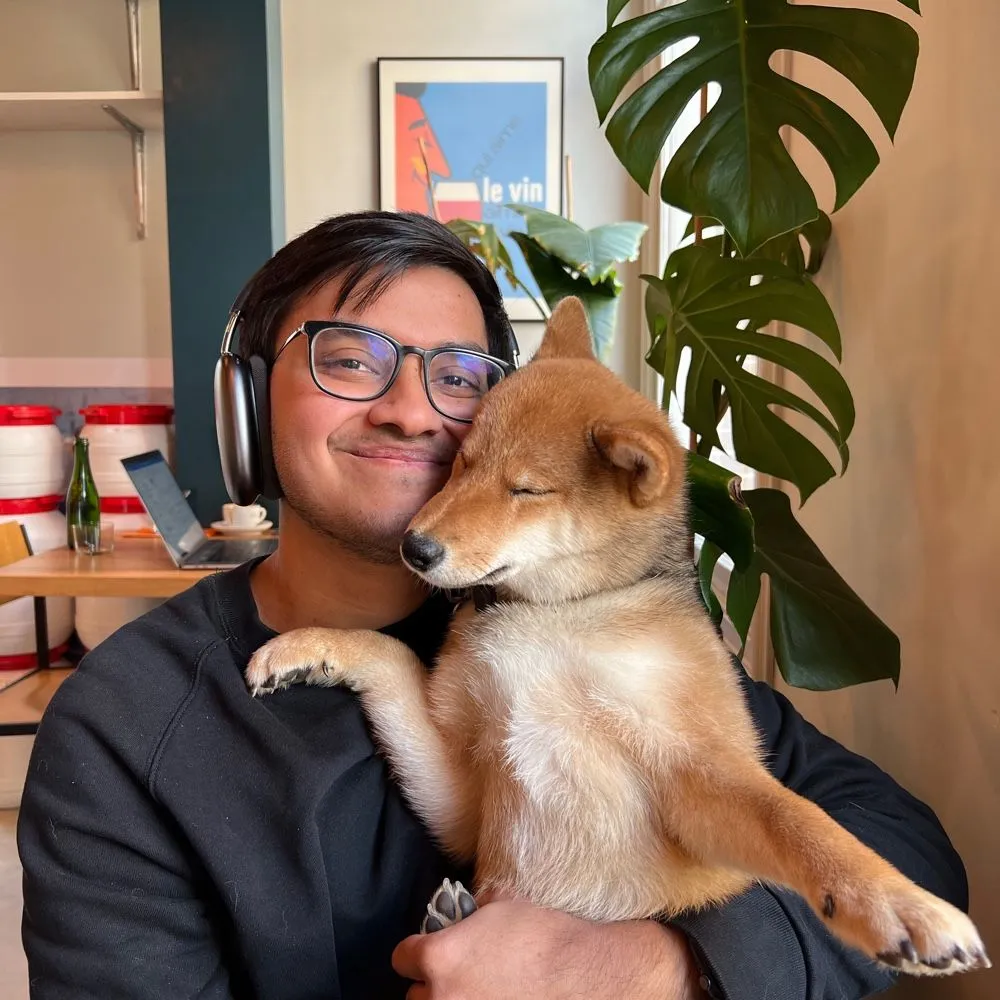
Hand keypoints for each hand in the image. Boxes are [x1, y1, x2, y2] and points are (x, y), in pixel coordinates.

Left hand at [392, 896, 701, 999]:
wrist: (583, 977)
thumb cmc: (544, 938)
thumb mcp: (505, 904)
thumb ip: (476, 907)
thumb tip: (473, 904)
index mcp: (440, 958)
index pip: (403, 957)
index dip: (417, 952)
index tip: (427, 953)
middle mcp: (441, 997)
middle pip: (415, 995)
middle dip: (433, 985)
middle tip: (457, 978)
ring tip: (475, 995)